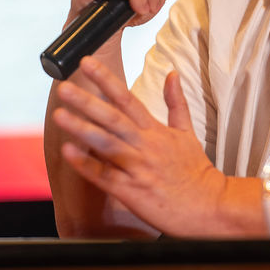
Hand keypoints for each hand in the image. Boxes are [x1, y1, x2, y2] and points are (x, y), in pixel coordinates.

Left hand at [51, 56, 227, 235]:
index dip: (106, 80)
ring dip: (82, 128)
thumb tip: (172, 74)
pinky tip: (69, 152)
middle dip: (87, 101)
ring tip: (59, 115)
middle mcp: (145, 145)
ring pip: (106, 144)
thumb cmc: (196, 171)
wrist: (209, 206)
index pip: (127, 98)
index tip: (87, 63)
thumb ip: (176, 102)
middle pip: (113, 118)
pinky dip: (86, 164)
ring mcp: (138, 168)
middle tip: (64, 87)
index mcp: (156, 130)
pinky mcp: (132, 191)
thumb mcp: (188, 132)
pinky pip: (105, 176)